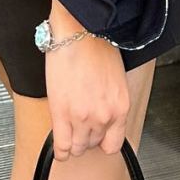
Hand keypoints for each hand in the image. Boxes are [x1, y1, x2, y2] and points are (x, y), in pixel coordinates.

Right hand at [43, 4, 129, 159]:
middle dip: (86, 136)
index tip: (96, 136)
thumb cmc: (97, 45)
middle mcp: (104, 116)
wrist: (79, 30)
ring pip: (77, 147)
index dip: (102, 140)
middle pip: (93, 144)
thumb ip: (110, 100)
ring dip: (73, 141)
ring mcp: (83, 118)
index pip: (113, 144)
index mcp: (120, 107)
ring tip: (68, 130)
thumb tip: (101, 110)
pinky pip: (61, 145)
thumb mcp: (115, 77)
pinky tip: (59, 145)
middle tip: (80, 125)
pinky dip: (60, 149)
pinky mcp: (62, 113)